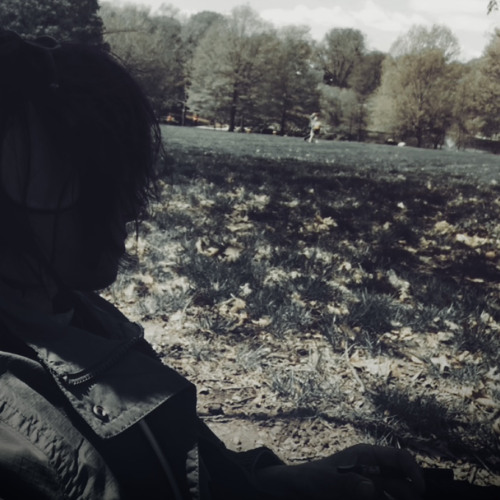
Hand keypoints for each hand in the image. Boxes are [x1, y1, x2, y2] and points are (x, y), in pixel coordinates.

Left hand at [256, 444, 424, 499]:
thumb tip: (371, 488)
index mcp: (368, 456)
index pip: (400, 458)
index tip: (420, 489)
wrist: (297, 493)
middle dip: (410, 494)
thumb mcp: (330, 479)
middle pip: (402, 483)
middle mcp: (373, 472)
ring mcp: (370, 489)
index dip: (413, 471)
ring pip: (394, 497)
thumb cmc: (312, 479)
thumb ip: (350, 483)